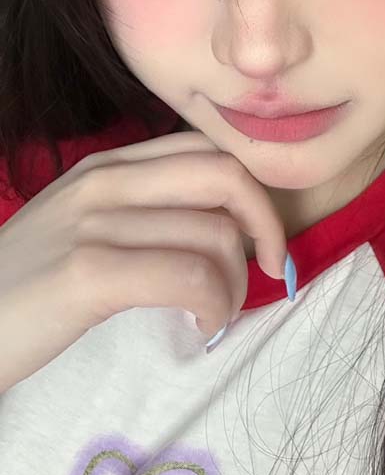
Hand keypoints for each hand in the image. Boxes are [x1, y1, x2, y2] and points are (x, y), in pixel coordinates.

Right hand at [0, 129, 286, 392]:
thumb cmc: (25, 290)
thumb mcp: (80, 228)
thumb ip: (141, 212)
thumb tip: (222, 228)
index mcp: (105, 167)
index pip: (206, 149)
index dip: (253, 190)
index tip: (263, 238)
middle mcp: (103, 183)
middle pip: (224, 176)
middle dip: (266, 224)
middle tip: (269, 269)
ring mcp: (94, 223)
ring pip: (214, 234)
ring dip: (236, 283)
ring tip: (213, 312)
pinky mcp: (89, 272)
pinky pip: (190, 276)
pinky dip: (215, 304)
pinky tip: (200, 325)